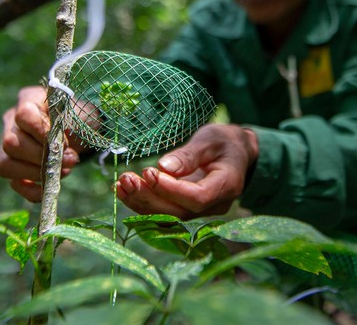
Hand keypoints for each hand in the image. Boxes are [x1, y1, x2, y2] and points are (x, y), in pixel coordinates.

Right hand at [0, 86, 84, 201]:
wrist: (80, 129)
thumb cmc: (79, 117)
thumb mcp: (79, 114)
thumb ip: (71, 127)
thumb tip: (61, 152)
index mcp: (29, 100)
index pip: (23, 114)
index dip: (42, 132)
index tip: (64, 143)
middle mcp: (11, 122)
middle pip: (10, 142)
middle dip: (41, 157)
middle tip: (68, 161)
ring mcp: (6, 145)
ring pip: (5, 164)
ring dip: (35, 173)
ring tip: (62, 172)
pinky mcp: (12, 167)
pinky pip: (12, 183)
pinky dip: (31, 190)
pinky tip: (49, 187)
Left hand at [115, 124, 258, 218]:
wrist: (236, 153)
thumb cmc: (225, 142)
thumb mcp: (210, 139)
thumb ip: (189, 155)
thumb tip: (163, 167)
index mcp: (227, 186)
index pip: (197, 197)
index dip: (171, 190)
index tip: (149, 172)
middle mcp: (215, 206)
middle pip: (179, 212)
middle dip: (150, 197)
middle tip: (128, 178)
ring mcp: (202, 212)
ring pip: (169, 216)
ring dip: (141, 202)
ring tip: (121, 184)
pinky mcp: (188, 210)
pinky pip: (164, 212)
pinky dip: (142, 203)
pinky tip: (123, 190)